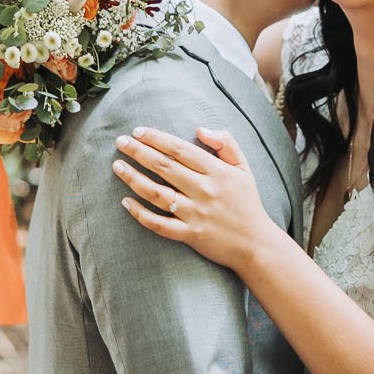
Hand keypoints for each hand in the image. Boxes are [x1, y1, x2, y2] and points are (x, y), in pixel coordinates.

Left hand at [113, 126, 277, 275]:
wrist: (256, 244)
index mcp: (217, 172)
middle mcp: (204, 190)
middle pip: (164, 167)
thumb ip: (226, 143)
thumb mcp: (244, 168)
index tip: (138, 131)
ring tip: (117, 166)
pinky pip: (159, 224)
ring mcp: (195, 214)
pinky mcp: (190, 235)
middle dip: (139, 152)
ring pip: (157, 193)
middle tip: (120, 142)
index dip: (156, 138)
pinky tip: (126, 202)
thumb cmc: (248, 203)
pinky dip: (140, 214)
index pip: (180, 149)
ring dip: (134, 178)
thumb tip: (200, 129)